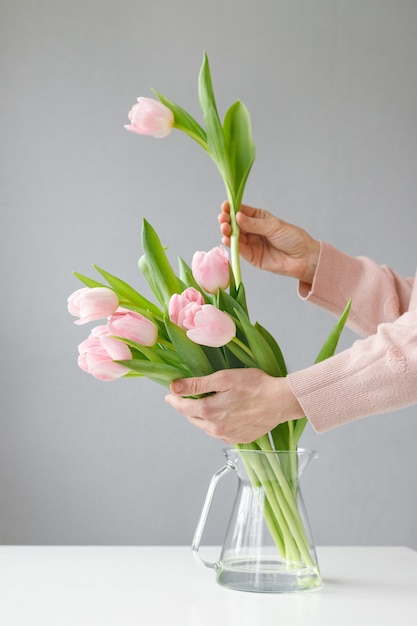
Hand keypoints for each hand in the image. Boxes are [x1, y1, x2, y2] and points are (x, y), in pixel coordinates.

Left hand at [165, 369, 304, 443]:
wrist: (280, 401)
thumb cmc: (255, 385)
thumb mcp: (223, 378)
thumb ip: (197, 384)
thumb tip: (174, 387)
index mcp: (209, 411)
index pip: (182, 408)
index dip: (174, 400)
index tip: (169, 395)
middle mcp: (215, 428)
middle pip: (193, 418)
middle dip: (188, 408)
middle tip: (188, 397)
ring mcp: (227, 436)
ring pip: (206, 427)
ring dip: (202, 417)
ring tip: (208, 404)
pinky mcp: (239, 439)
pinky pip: (220, 433)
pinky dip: (217, 424)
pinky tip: (224, 414)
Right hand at [219, 202, 319, 284]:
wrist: (304, 259)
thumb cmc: (293, 238)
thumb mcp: (274, 227)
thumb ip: (254, 224)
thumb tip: (237, 217)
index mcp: (259, 218)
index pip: (242, 211)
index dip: (232, 209)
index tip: (225, 206)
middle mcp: (253, 230)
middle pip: (235, 224)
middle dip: (227, 220)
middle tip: (223, 219)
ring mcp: (251, 243)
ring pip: (234, 236)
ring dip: (227, 232)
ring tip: (225, 228)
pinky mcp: (251, 257)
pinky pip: (239, 250)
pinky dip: (231, 244)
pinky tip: (227, 239)